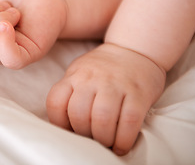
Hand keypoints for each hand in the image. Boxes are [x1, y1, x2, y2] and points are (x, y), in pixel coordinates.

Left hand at [46, 43, 165, 154]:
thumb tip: (64, 124)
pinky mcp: (138, 94)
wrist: (134, 49)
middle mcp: (92, 79)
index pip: (56, 102)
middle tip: (90, 138)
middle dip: (83, 134)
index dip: (59, 123)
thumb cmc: (103, 67)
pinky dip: (123, 140)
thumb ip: (70, 92)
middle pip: (78, 115)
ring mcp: (116, 85)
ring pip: (102, 119)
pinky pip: (129, 122)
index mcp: (75, 75)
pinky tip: (120, 145)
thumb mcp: (79, 72)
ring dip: (102, 138)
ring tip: (105, 142)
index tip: (68, 131)